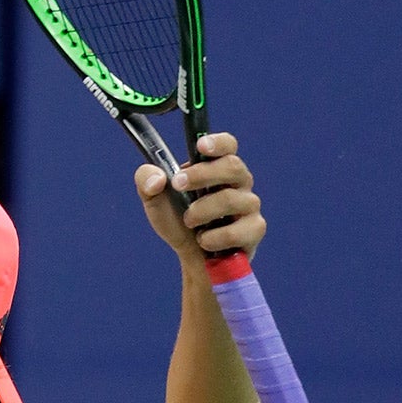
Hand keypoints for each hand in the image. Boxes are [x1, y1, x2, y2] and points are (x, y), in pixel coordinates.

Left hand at [133, 131, 265, 267]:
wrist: (193, 260)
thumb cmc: (179, 223)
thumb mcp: (155, 201)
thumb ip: (147, 182)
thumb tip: (157, 179)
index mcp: (218, 168)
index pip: (228, 145)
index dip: (218, 142)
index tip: (200, 146)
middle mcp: (239, 182)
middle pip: (232, 166)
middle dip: (201, 175)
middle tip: (178, 184)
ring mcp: (250, 205)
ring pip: (231, 199)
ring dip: (201, 211)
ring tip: (189, 222)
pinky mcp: (255, 230)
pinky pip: (237, 230)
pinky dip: (213, 238)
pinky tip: (204, 241)